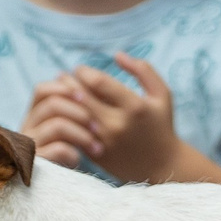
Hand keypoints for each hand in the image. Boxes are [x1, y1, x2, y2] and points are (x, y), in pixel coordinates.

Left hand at [21, 59, 188, 183]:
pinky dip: (66, 120)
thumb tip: (116, 55)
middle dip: (68, 84)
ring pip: (74, 116)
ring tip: (59, 91)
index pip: (99, 82)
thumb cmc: (161, 125)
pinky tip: (63, 111)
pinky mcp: (95, 155)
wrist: (161, 165)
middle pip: (82, 98)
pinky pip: (74, 133)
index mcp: (134, 106)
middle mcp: (117, 125)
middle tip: (61, 77)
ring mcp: (104, 142)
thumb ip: (143, 70)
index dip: (84, 72)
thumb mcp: (162, 94)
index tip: (79, 69)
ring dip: (63, 101)